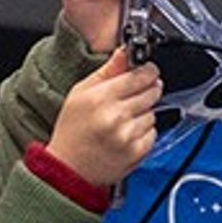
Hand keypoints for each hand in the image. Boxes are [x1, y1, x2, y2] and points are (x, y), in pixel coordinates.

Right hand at [50, 47, 164, 189]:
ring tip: (124, 118)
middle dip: (148, 89)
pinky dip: (144, 131)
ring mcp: (128, 136)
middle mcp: (115, 117)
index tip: (148, 70)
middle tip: (135, 94)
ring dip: (144, 112)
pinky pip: (153, 132)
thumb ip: (106, 71)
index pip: (138, 75)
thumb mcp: (80, 94)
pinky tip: (127, 133)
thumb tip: (124, 53)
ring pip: (153, 112)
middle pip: (151, 91)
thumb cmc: (72, 131)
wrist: (69, 169)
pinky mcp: (136, 152)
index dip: (147, 70)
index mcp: (100, 98)